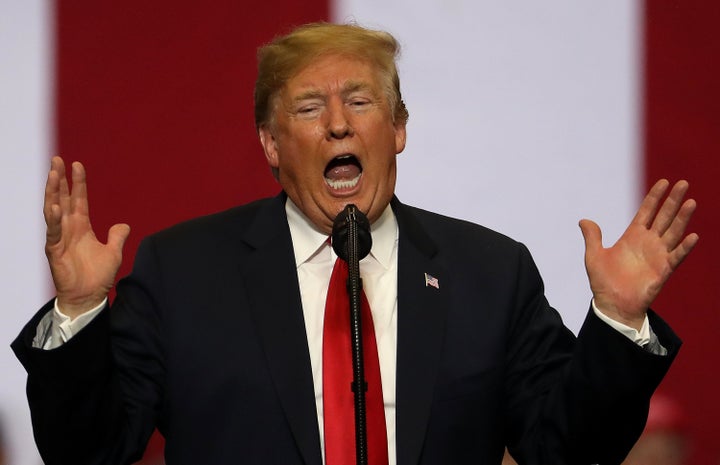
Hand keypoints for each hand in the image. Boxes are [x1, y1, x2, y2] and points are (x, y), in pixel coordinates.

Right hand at [44, 157, 129, 318]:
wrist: (89, 297)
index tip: (77, 164)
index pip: (79, 199)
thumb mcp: (113, 252)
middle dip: (59, 179)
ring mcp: (60, 238)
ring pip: (54, 210)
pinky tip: (55, 206)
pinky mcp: (54, 251)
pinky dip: (54, 220)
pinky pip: (53, 232)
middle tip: (56, 159)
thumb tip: (124, 225)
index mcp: (81, 226)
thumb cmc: (98, 276)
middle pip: (62, 198)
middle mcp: (68, 229)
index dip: (78, 182)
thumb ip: (117, 236)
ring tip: (53, 175)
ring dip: (53, 192)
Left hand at [579, 179, 698, 329]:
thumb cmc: (604, 282)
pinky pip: (676, 256)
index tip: (664, 182)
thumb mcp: (594, 256)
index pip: (646, 212)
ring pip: (673, 232)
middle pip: (664, 216)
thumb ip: (592, 237)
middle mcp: (648, 242)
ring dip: (682, 218)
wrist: (612, 305)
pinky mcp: (663, 270)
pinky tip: (692, 236)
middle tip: (683, 183)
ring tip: (691, 202)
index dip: (654, 197)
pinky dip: (684, 247)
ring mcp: (658, 255)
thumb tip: (583, 220)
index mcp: (632, 236)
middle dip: (673, 200)